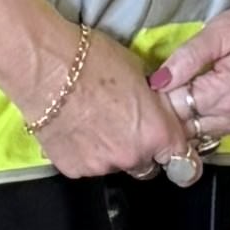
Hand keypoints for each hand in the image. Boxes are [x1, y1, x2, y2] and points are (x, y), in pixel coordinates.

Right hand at [18, 15, 205, 180]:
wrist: (47, 67)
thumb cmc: (95, 60)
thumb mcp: (140, 74)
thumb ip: (153, 102)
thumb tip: (154, 110)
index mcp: (157, 133)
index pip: (182, 159)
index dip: (173, 148)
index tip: (166, 143)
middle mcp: (133, 157)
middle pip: (146, 164)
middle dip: (140, 149)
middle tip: (123, 125)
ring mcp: (101, 167)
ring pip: (114, 165)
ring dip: (110, 151)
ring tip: (92, 123)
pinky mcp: (72, 169)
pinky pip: (86, 165)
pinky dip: (84, 152)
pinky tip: (74, 128)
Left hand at [156, 0, 229, 151]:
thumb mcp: (225, 28)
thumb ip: (190, 56)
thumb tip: (158, 81)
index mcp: (227, 95)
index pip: (174, 108)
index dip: (158, 92)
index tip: (150, 74)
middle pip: (182, 125)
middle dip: (166, 106)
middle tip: (159, 79)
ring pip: (194, 130)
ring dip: (180, 112)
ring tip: (175, 84)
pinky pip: (209, 127)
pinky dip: (196, 115)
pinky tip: (191, 93)